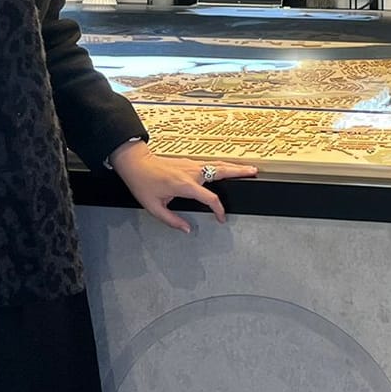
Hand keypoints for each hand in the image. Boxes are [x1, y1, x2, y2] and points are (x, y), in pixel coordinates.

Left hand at [110, 142, 256, 233]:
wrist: (136, 163)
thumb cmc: (143, 184)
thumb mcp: (154, 208)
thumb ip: (172, 221)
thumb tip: (187, 229)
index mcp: (185, 185)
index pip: (210, 198)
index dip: (219, 210)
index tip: (222, 218)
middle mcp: (191, 172)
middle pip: (221, 171)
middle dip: (239, 172)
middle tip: (254, 172)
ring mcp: (191, 165)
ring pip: (218, 164)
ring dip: (234, 166)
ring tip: (249, 168)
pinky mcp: (189, 162)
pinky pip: (210, 163)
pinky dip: (223, 165)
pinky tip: (228, 167)